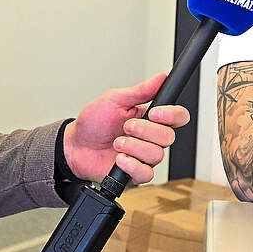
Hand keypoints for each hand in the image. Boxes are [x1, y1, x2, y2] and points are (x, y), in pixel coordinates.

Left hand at [63, 73, 191, 184]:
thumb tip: (160, 78)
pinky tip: (119, 158)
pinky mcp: (135, 173)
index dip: (172, 115)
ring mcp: (144, 157)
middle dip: (144, 131)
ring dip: (134, 147)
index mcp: (150, 118)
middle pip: (168, 137)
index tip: (155, 113)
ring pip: (157, 155)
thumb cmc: (93, 123)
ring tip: (117, 143)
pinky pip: (146, 173)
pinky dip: (131, 164)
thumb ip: (140, 91)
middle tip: (126, 127)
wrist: (75, 146)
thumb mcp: (115, 100)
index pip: (177, 117)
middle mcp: (150, 138)